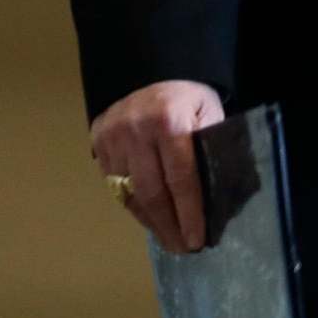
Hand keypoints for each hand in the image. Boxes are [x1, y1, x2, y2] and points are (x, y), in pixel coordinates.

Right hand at [90, 80, 225, 254]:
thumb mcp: (210, 112)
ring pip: (131, 193)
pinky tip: (149, 217)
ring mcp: (113, 138)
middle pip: (153, 192)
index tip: (197, 240)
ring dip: (151, 220)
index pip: (182, 178)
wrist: (150, 69)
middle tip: (182, 248)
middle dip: (169, 226)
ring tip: (168, 238)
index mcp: (170, 120)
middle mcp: (137, 130)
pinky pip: (115, 185)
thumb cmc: (188, 97)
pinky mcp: (98, 143)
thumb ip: (211, 147)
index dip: (189, 213)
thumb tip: (220, 195)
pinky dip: (134, 204)